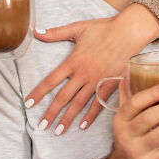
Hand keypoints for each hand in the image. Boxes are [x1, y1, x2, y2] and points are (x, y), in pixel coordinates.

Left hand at [27, 3, 158, 133]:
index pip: (51, 80)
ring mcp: (97, 81)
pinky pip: (99, 104)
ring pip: (79, 104)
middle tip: (41, 126)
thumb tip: (35, 31)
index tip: (28, 103)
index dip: (38, 92)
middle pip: (63, 97)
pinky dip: (90, 116)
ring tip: (58, 131)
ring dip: (68, 118)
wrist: (130, 32)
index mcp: (73, 61)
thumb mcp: (78, 28)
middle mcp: (83, 74)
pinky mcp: (111, 85)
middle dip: (51, 113)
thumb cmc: (104, 28)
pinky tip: (82, 126)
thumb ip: (56, 33)